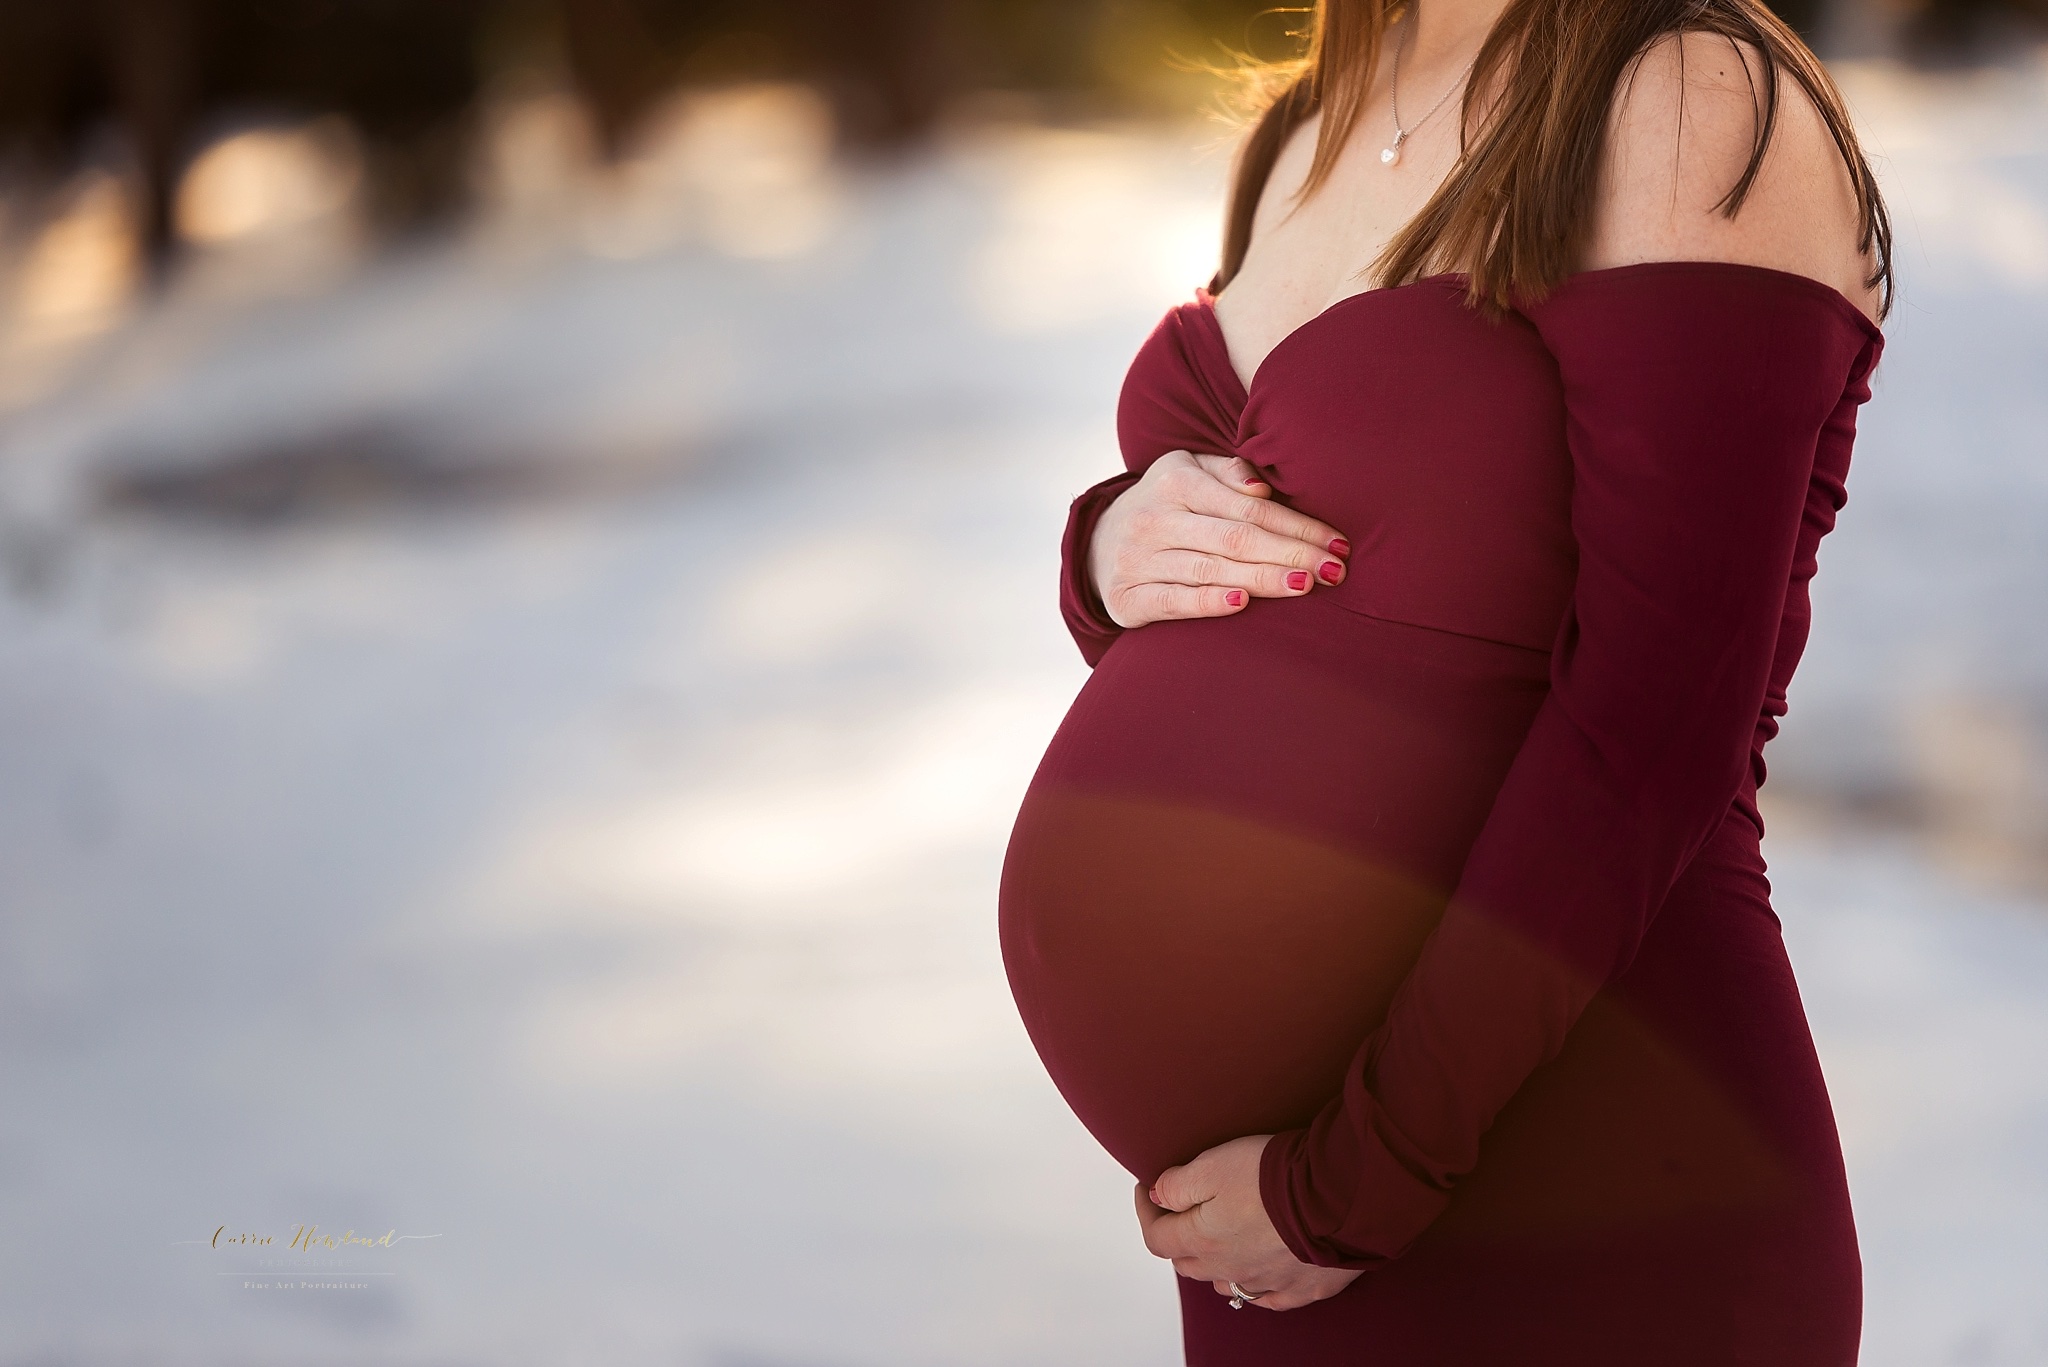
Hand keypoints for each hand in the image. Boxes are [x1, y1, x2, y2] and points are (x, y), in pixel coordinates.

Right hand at [1090, 451, 1350, 628]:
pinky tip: (1242, 602)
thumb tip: (1262, 487)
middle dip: (1291, 554)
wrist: (1097, 543)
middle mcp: (1154, 519)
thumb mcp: (1190, 472)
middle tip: (1336, 570)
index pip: (1250, 508)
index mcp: (1176, 482)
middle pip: (1235, 539)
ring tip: (1305, 585)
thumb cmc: (1167, 506)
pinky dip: (1208, 601)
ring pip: (1210, 569)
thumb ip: (1229, 472)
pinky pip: (1173, 600)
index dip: (1297, 526)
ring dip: (1262, 579)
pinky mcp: (1126, 598)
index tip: (1338, 542)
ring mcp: (1137, 560)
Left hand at [1135, 1135, 1362, 1311]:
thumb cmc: (1272, 1177)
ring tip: (1220, 1238)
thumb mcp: (1210, 1165)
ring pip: (1225, 1281)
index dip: (1145, 1212)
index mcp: (1203, 1241)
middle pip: (1188, 1262)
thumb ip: (1177, 1184)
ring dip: (1215, 1262)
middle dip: (1178, 1236)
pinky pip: (1269, 1296)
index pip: (1157, 1237)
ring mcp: (1266, 1282)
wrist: (1334, 1198)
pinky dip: (1257, 1285)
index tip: (1146, 1189)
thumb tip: (1157, 1196)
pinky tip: (1259, 1271)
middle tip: (1181, 1210)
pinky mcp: (1302, 1287)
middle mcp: (1230, 1270)